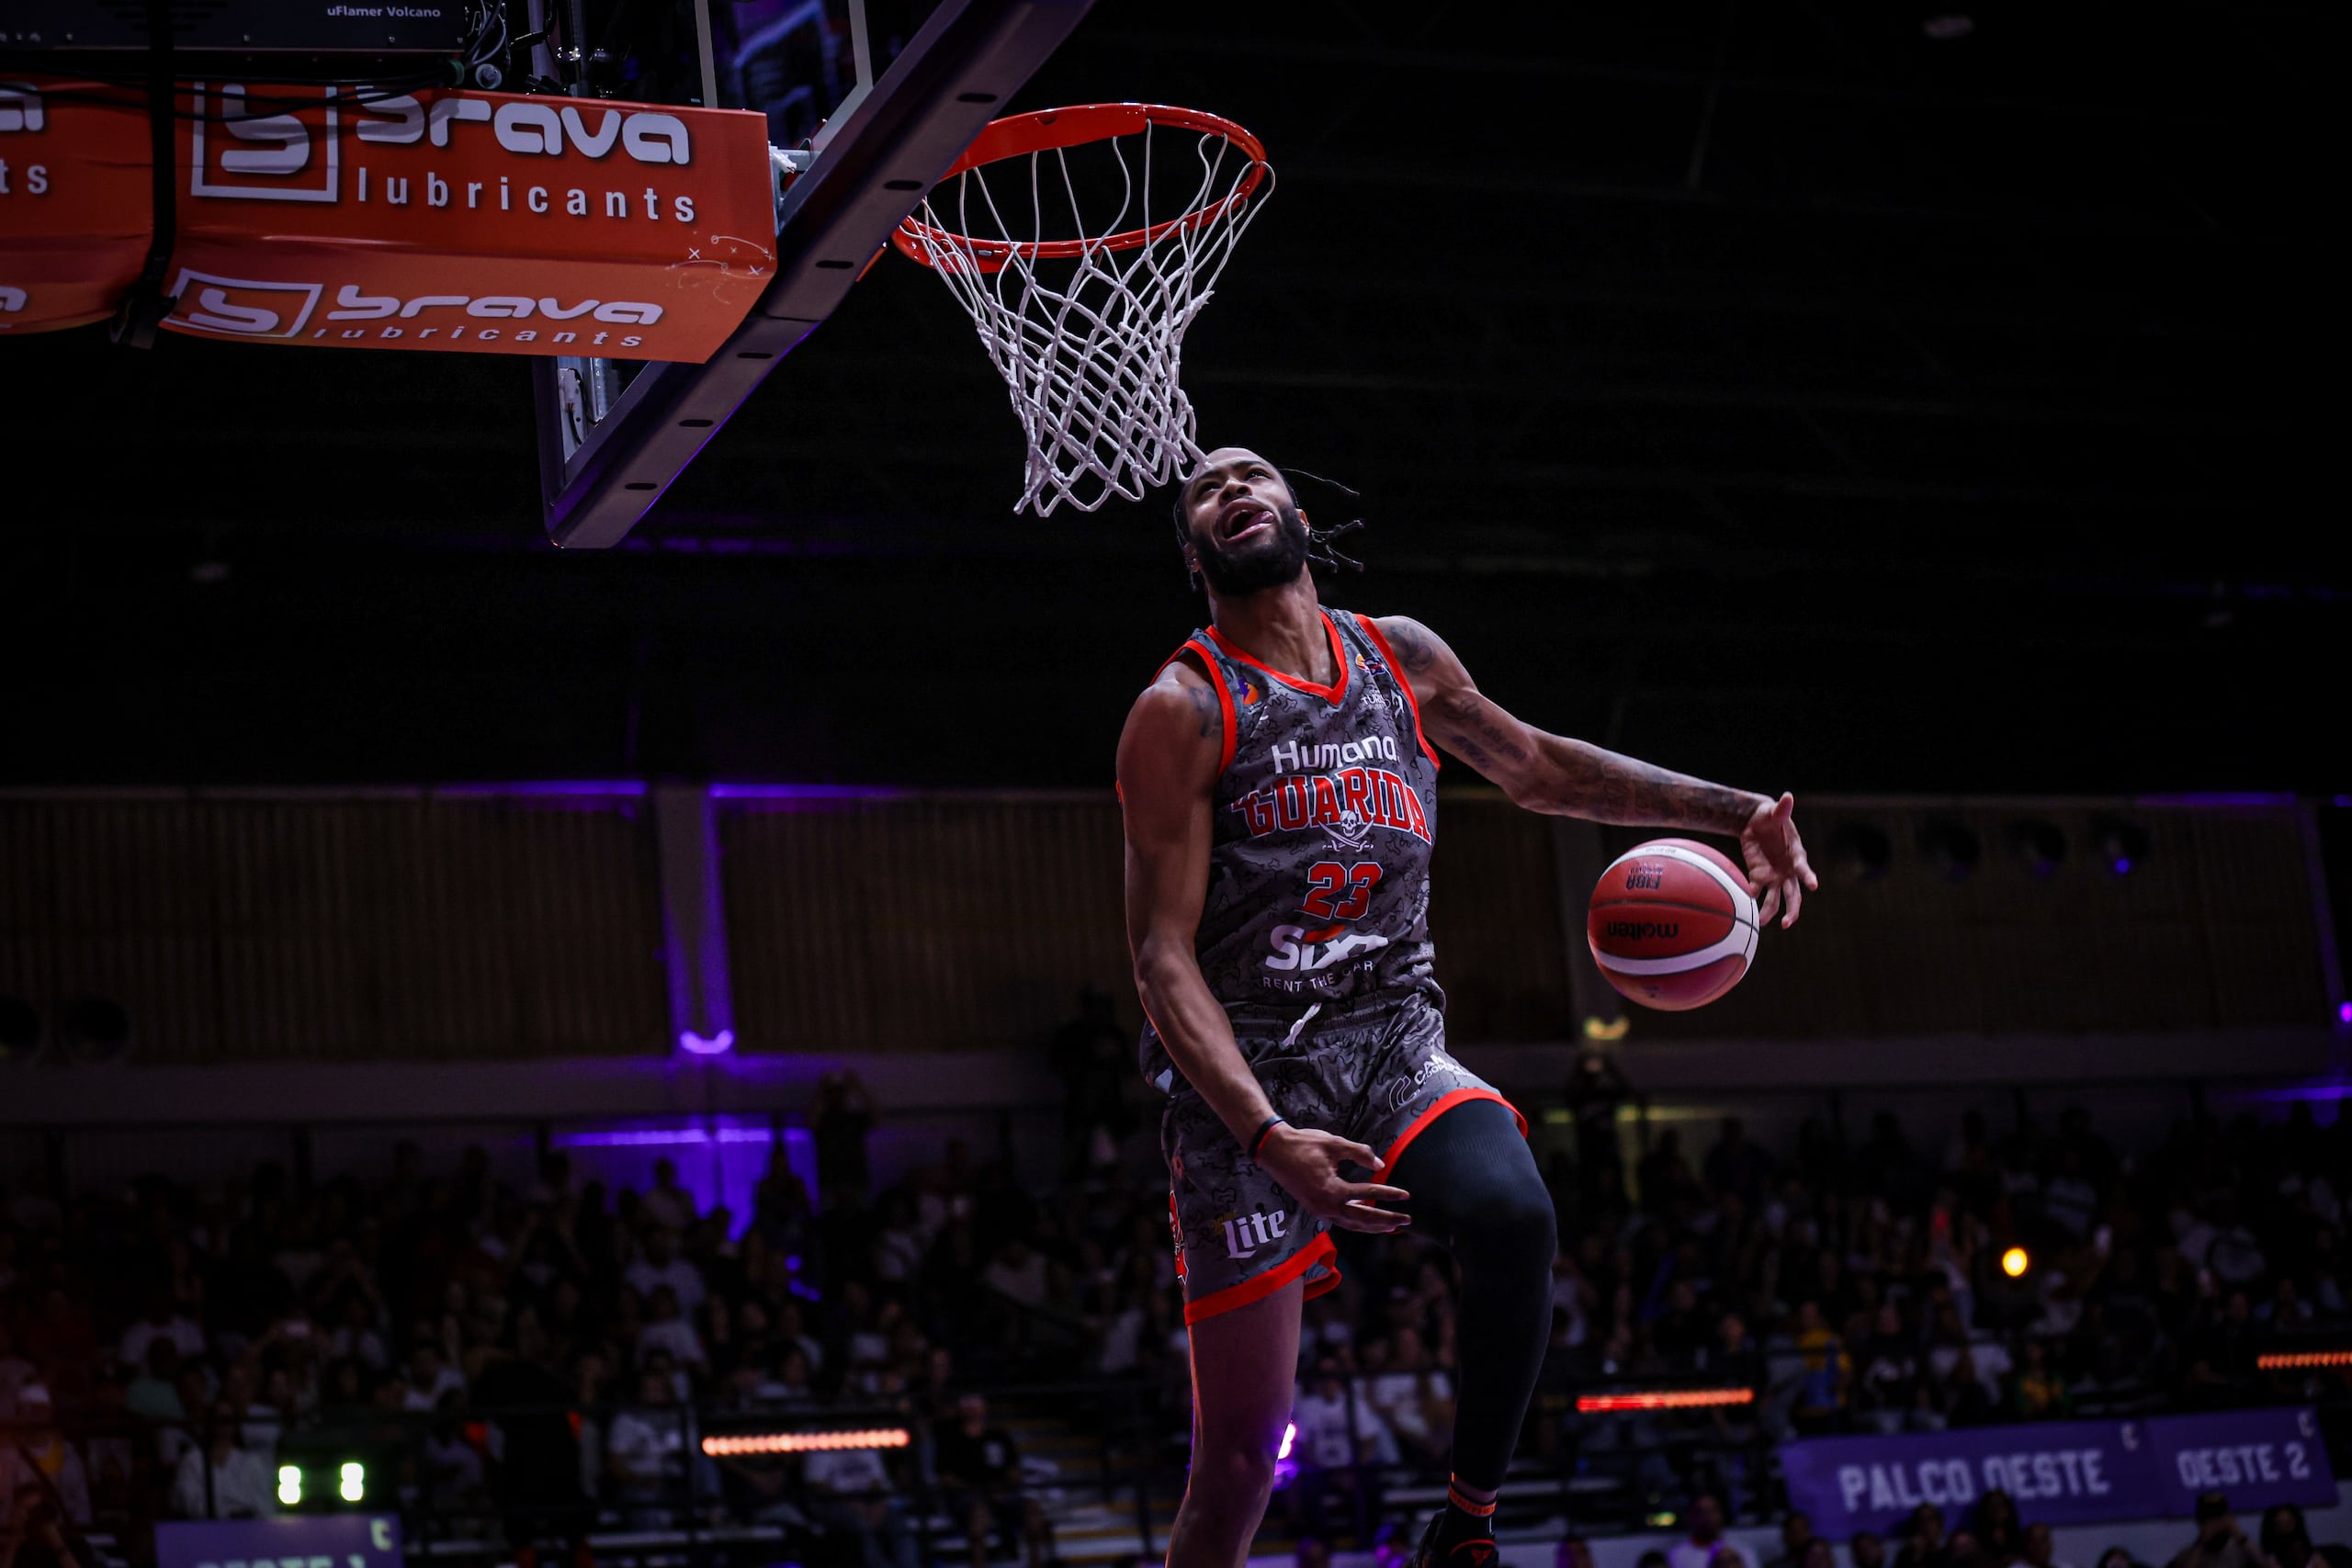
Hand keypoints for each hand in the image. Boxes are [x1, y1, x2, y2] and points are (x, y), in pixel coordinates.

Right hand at [1252, 1126, 1410, 1232]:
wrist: (1273, 1150)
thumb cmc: (1303, 1144)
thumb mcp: (1334, 1144)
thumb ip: (1359, 1154)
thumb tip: (1380, 1166)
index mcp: (1332, 1190)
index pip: (1367, 1195)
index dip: (1389, 1194)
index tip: (1406, 1195)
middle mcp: (1326, 1207)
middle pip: (1363, 1219)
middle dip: (1387, 1219)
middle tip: (1407, 1220)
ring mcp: (1319, 1211)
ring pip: (1351, 1224)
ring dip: (1372, 1226)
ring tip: (1391, 1226)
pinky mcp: (1315, 1209)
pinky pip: (1341, 1220)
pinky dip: (1356, 1222)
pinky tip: (1366, 1220)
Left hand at [1739, 791, 1817, 927]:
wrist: (1756, 822)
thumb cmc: (1770, 816)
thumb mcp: (1775, 812)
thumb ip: (1781, 809)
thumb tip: (1787, 796)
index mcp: (1796, 854)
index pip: (1804, 868)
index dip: (1808, 876)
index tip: (1814, 885)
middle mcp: (1788, 870)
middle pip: (1794, 895)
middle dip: (1792, 909)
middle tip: (1787, 922)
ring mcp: (1775, 875)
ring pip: (1776, 898)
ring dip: (1770, 911)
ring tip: (1761, 922)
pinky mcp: (1760, 876)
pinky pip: (1758, 889)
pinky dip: (1753, 894)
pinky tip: (1747, 898)